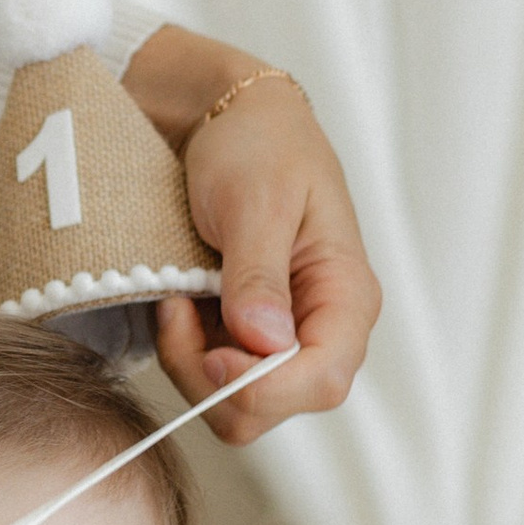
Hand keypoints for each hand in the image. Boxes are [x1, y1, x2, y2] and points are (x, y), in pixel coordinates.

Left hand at [122, 29, 379, 442]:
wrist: (226, 118)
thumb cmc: (258, 146)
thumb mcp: (256, 202)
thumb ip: (259, 275)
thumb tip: (266, 342)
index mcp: (347, 296)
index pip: (323, 380)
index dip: (262, 387)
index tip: (210, 355)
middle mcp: (321, 328)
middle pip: (272, 406)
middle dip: (212, 376)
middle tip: (178, 310)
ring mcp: (281, 338)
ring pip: (234, 404)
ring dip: (189, 362)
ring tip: (176, 298)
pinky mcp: (243, 337)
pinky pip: (209, 378)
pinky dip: (181, 351)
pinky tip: (176, 302)